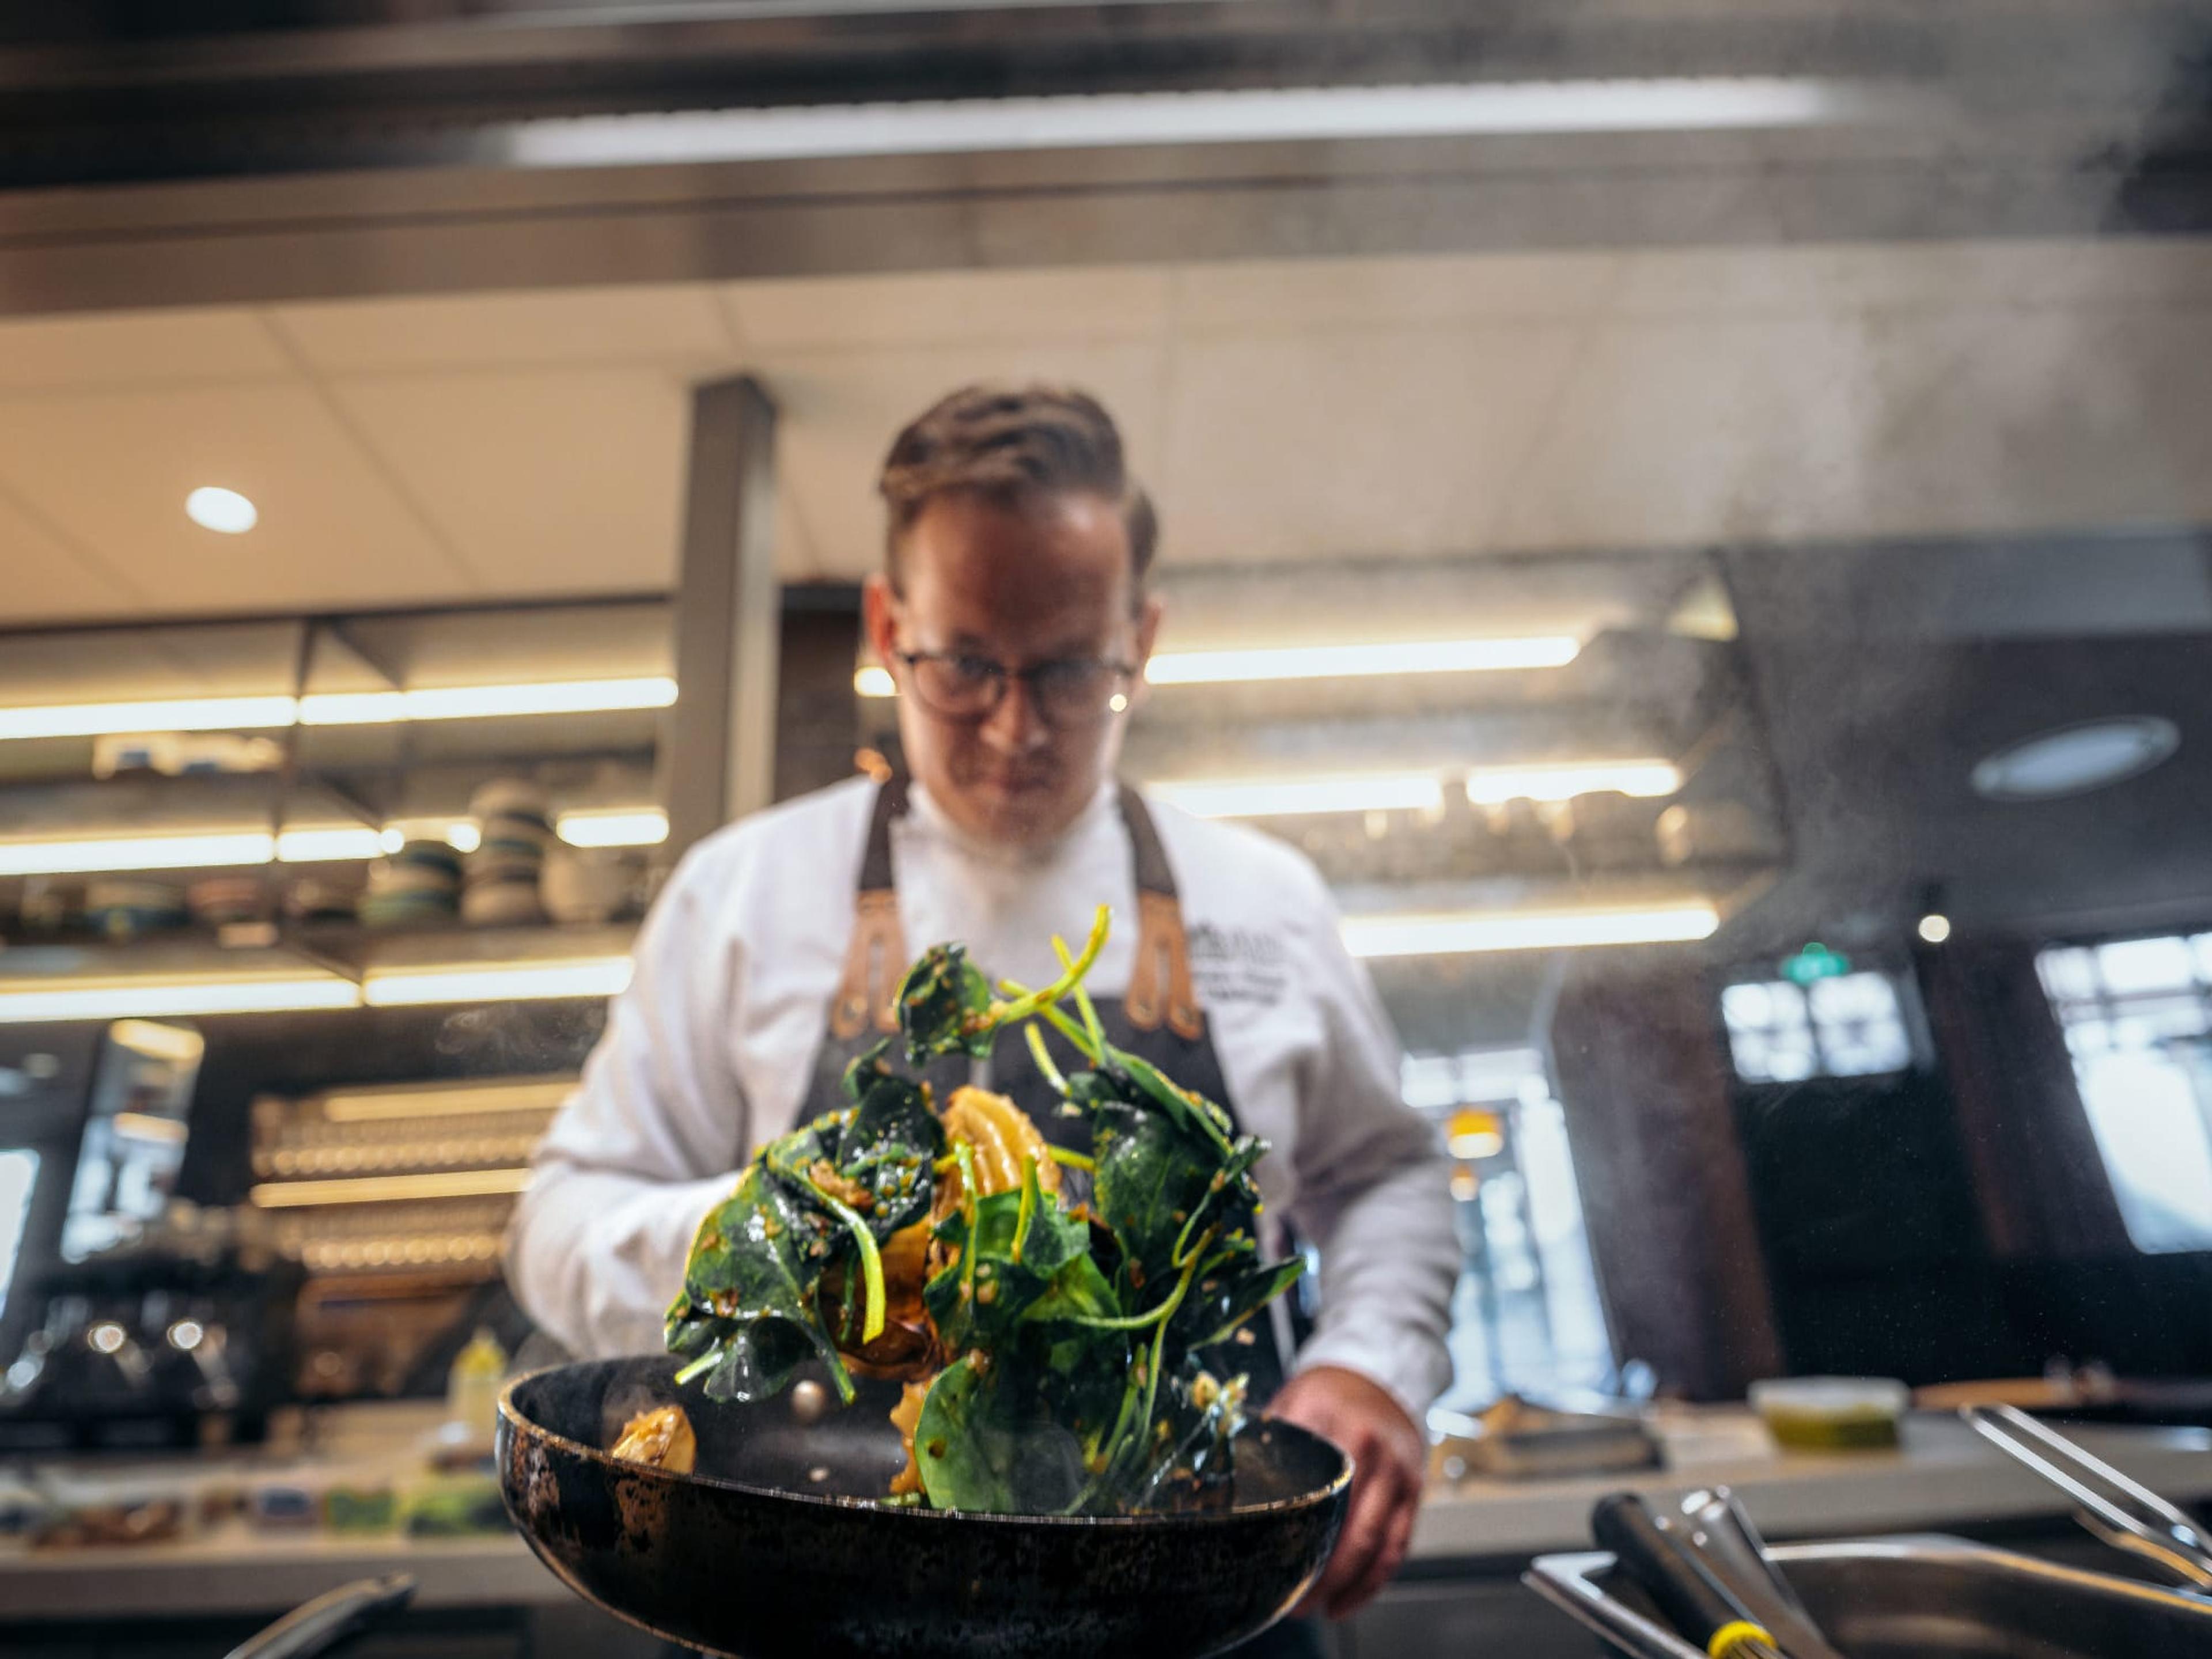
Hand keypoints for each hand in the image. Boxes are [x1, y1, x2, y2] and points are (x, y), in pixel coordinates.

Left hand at [1267, 1364, 1426, 1618]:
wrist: (1380, 1374)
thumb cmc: (1327, 1393)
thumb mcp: (1291, 1401)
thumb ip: (1266, 1440)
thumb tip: (1216, 1479)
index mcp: (1331, 1422)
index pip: (1313, 1489)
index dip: (1293, 1534)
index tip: (1268, 1563)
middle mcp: (1371, 1449)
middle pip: (1349, 1527)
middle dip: (1322, 1574)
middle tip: (1293, 1602)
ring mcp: (1398, 1473)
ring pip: (1376, 1544)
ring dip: (1347, 1585)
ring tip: (1317, 1608)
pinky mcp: (1414, 1491)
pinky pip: (1397, 1546)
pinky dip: (1374, 1580)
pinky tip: (1349, 1600)